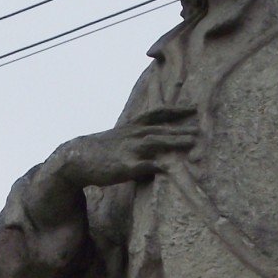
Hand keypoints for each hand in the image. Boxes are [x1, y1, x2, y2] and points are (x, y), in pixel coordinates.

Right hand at [24, 107, 198, 223]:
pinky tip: (172, 168)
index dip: (175, 111)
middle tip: (201, 128)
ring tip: (193, 143)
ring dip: (175, 141)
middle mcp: (132, 135)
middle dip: (182, 127)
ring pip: (156, 142)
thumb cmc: (98, 151)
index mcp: (132, 128)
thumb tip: (149, 145)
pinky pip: (146, 166)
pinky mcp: (125, 166)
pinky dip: (160, 165)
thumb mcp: (118, 140)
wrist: (75, 158)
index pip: (157, 114)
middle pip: (161, 128)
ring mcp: (129, 150)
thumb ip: (135, 140)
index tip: (192, 108)